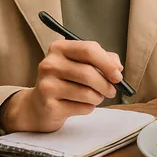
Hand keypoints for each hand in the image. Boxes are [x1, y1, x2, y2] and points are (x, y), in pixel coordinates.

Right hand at [1, 40, 122, 132]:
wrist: (37, 105)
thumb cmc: (65, 80)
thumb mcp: (79, 63)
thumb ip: (101, 59)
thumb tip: (117, 67)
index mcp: (59, 48)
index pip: (89, 50)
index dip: (108, 63)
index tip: (118, 74)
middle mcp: (49, 64)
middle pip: (88, 73)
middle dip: (106, 84)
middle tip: (112, 90)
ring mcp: (47, 85)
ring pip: (87, 93)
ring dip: (98, 98)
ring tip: (96, 98)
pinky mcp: (49, 106)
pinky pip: (82, 107)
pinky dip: (89, 108)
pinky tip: (82, 105)